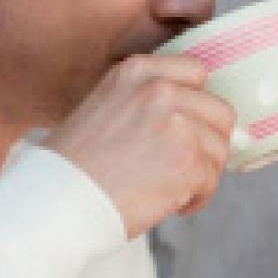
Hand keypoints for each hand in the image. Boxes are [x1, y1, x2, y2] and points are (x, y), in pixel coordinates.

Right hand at [43, 54, 234, 239]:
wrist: (58, 198)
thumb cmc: (75, 163)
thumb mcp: (105, 105)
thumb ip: (147, 99)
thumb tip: (194, 113)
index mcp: (137, 71)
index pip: (196, 72)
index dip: (197, 104)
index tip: (188, 127)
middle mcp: (159, 90)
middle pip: (218, 111)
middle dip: (208, 142)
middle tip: (186, 165)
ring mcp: (176, 124)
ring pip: (220, 148)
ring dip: (202, 173)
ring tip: (174, 189)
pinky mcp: (187, 161)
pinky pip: (211, 179)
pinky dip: (196, 198)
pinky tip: (172, 205)